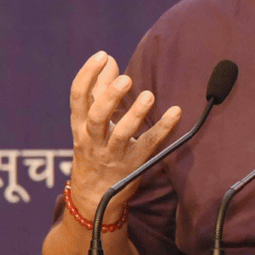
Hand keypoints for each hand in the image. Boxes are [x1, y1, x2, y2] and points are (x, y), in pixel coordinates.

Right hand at [68, 51, 180, 220]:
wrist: (92, 199)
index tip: (102, 56)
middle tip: (127, 79)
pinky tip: (176, 113)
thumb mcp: (89, 122)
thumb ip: (99, 90)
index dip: (87, 75)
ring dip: (135, 114)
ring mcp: (114, 155)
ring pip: (121, 135)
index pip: (78, 97)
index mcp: (80, 126)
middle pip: (97, 117)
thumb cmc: (93, 150)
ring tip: (149, 96)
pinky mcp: (134, 165)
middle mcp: (93, 140)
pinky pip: (149, 146)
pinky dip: (163, 129)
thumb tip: (107, 59)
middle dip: (110, 97)